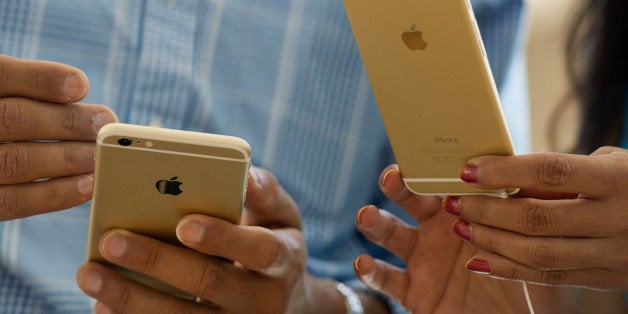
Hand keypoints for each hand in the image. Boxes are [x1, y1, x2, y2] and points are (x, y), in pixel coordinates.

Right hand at [0, 54, 116, 219]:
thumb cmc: (5, 119)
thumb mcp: (8, 98)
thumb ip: (32, 94)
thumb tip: (84, 97)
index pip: (2, 75)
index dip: (42, 79)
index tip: (81, 85)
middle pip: (14, 119)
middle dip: (66, 122)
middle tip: (104, 124)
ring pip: (16, 161)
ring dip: (67, 159)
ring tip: (98, 155)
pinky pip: (14, 201)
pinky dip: (55, 194)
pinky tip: (86, 185)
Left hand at [77, 166, 327, 312]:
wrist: (283, 302)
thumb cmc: (274, 243)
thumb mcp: (283, 216)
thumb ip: (267, 193)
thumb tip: (246, 177)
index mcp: (282, 260)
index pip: (258, 249)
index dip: (222, 238)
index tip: (183, 224)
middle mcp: (262, 299)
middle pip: (209, 282)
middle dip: (158, 262)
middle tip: (113, 239)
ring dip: (131, 297)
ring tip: (89, 272)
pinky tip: (101, 302)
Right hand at [354, 165, 579, 312]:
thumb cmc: (533, 282)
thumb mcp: (541, 245)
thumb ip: (531, 213)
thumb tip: (528, 176)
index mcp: (468, 211)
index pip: (446, 181)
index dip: (435, 166)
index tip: (428, 153)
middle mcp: (439, 230)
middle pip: (412, 199)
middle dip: (399, 184)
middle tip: (394, 176)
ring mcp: (423, 260)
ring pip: (391, 233)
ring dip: (375, 222)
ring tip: (366, 216)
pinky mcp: (413, 291)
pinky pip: (388, 280)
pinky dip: (372, 272)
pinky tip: (364, 263)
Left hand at [443, 147, 627, 288]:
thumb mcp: (607, 165)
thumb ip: (560, 175)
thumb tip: (502, 183)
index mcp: (615, 180)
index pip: (550, 172)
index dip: (505, 171)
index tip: (468, 171)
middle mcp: (614, 218)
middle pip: (537, 217)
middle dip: (487, 210)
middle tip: (455, 202)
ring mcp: (611, 253)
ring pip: (539, 253)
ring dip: (491, 240)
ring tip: (462, 227)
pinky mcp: (604, 277)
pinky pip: (549, 277)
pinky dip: (509, 270)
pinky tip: (478, 260)